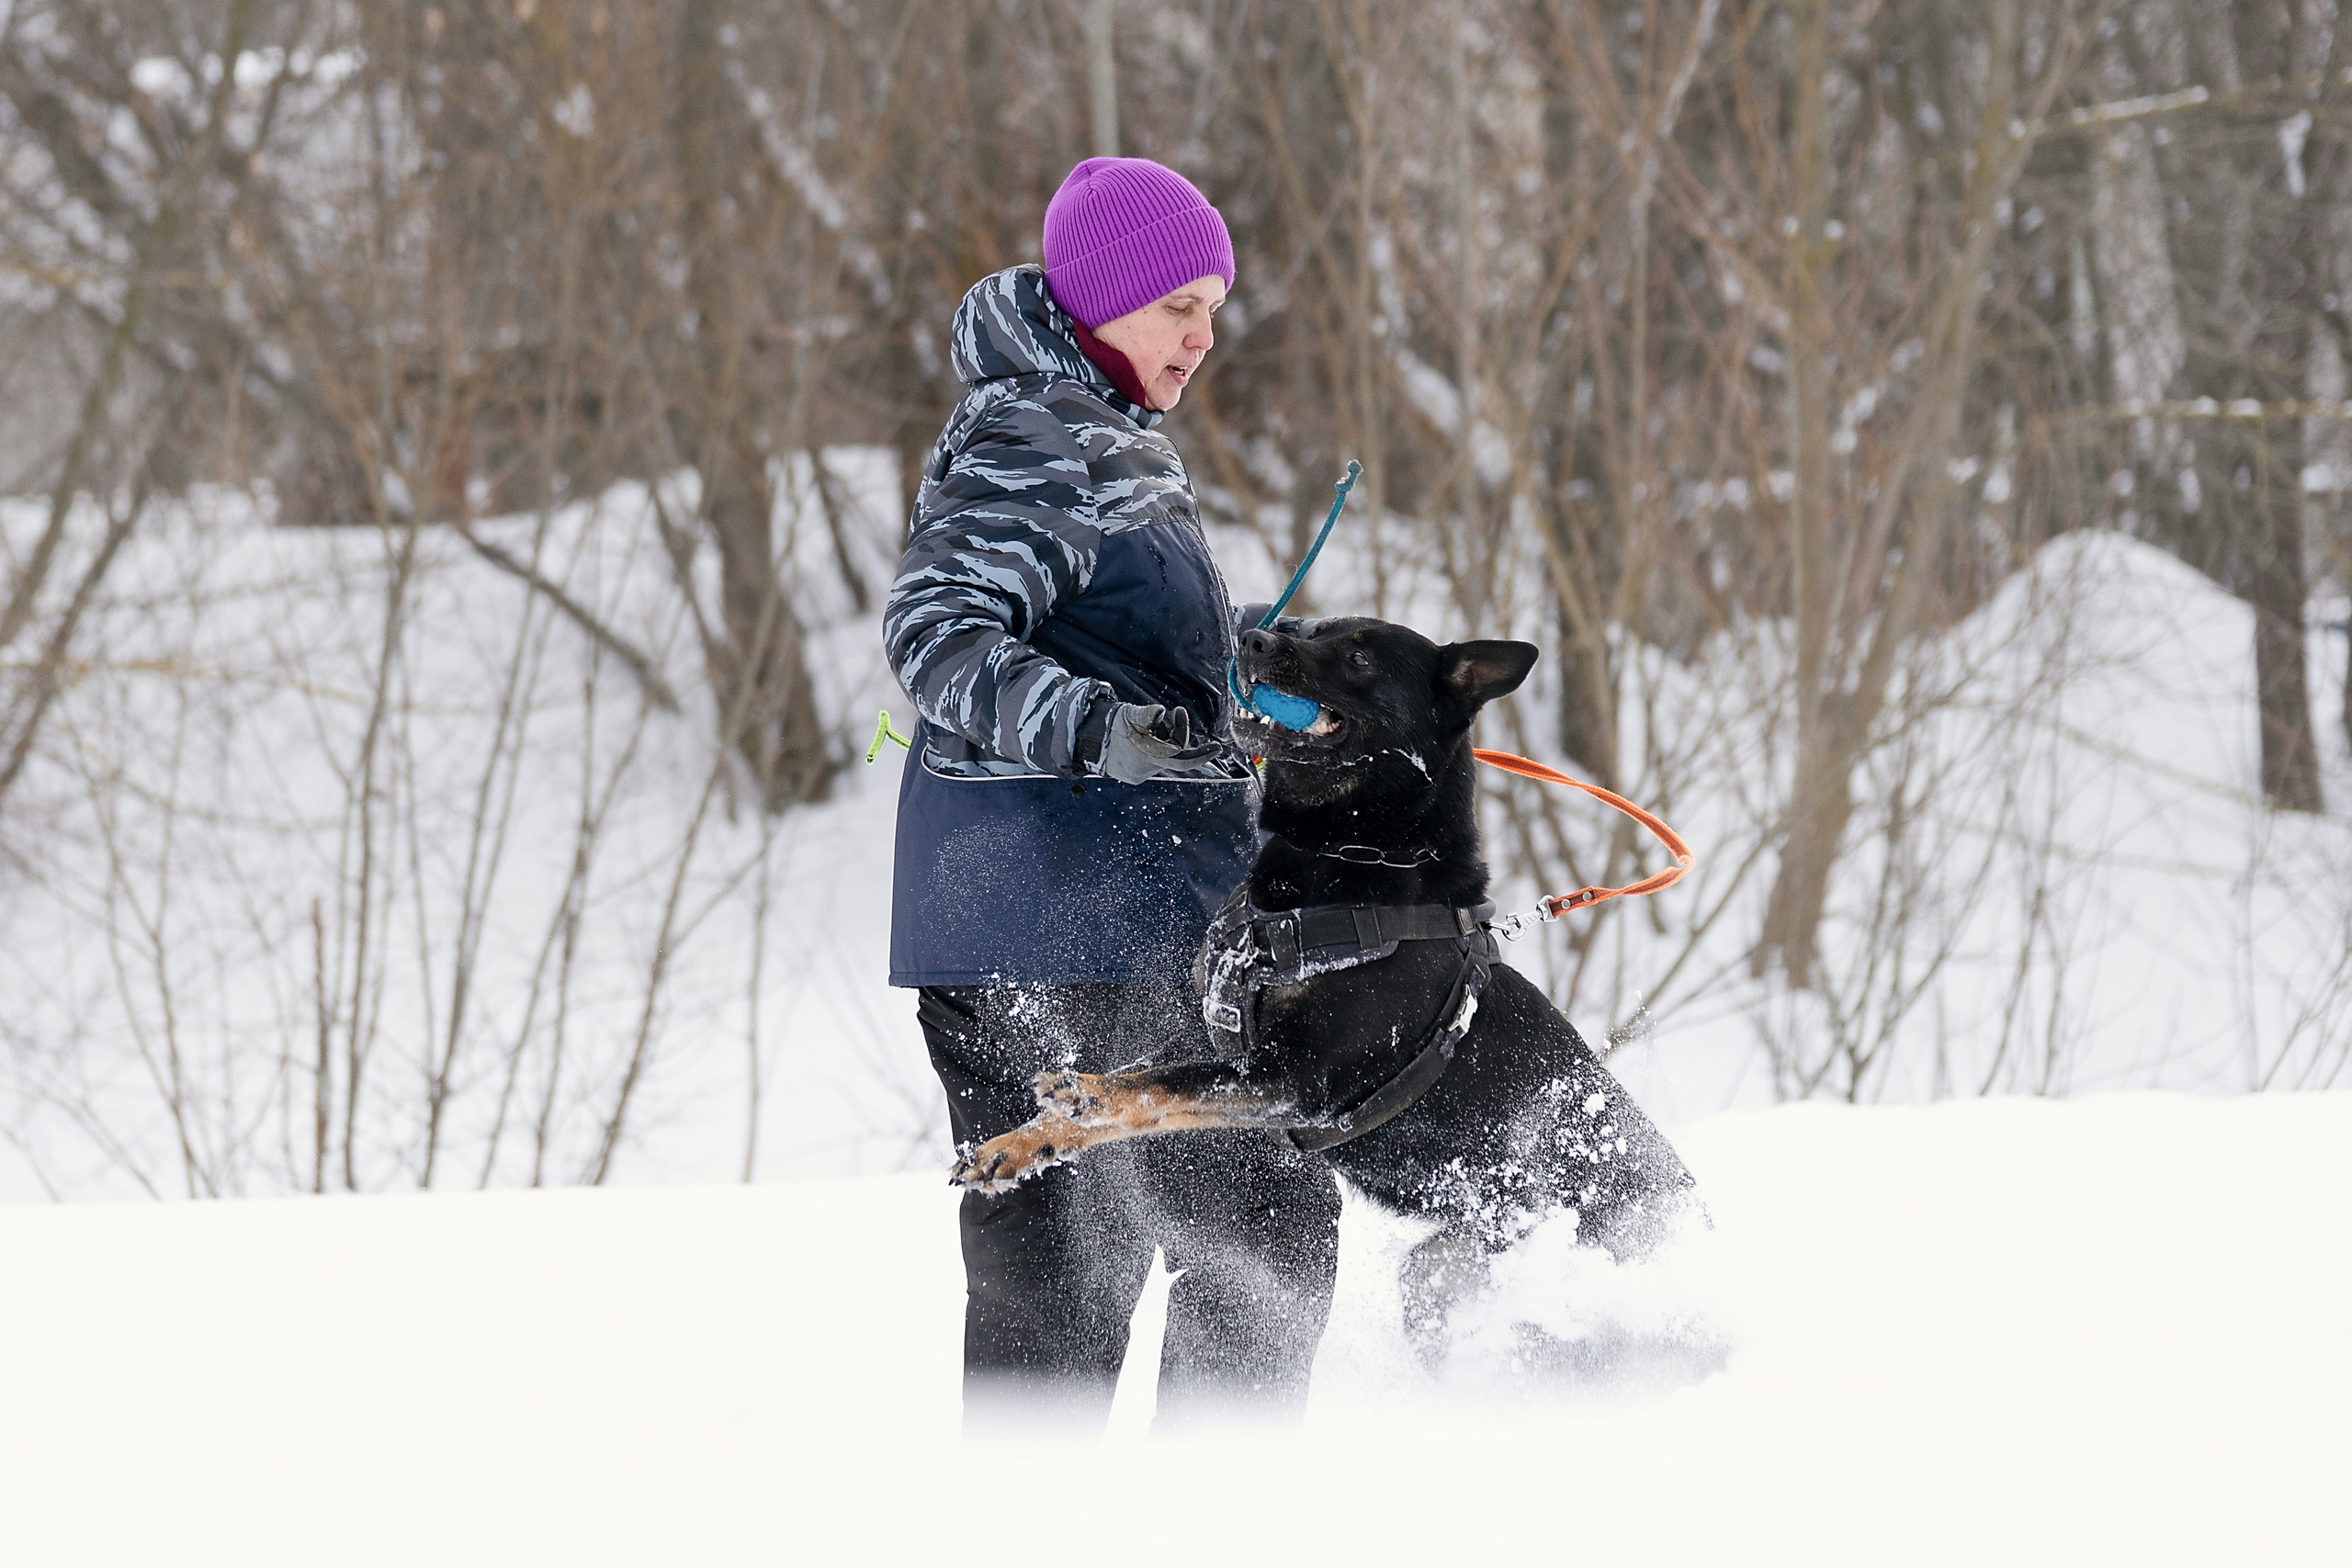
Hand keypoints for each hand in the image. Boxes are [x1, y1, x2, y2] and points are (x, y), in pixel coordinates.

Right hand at [1083, 701, 1224, 783]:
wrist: (1083, 740)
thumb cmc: (1108, 725)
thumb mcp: (1129, 715)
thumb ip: (1147, 714)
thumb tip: (1160, 711)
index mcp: (1148, 757)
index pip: (1183, 759)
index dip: (1202, 754)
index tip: (1217, 747)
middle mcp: (1145, 770)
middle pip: (1173, 752)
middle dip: (1176, 732)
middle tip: (1175, 712)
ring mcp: (1138, 775)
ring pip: (1162, 756)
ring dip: (1162, 739)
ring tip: (1149, 724)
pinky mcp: (1132, 776)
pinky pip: (1151, 760)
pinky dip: (1152, 747)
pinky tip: (1140, 736)